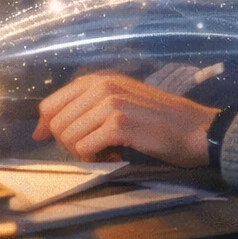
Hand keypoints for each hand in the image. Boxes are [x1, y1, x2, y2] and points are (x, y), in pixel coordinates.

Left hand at [32, 71, 218, 167]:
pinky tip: (114, 155)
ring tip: (107, 151)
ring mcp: (109, 103)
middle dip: (68, 144)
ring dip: (83, 152)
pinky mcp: (119, 124)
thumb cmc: (156, 120)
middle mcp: (100, 86)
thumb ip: (84, 108)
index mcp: (97, 79)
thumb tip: (43, 129)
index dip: (45, 126)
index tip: (46, 140)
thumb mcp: (118, 101)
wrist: (194, 129)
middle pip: (56, 124)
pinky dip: (95, 159)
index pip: (50, 104)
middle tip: (93, 149)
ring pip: (68, 137)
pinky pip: (84, 148)